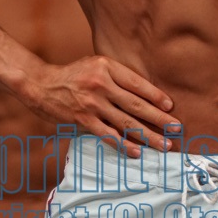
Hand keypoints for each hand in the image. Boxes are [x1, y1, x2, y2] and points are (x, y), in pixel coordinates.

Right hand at [24, 55, 181, 156]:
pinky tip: (137, 152)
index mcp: (107, 67)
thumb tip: (146, 94)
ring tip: (165, 144)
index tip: (171, 107)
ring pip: (126, 122)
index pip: (137, 83)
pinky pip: (108, 135)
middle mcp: (101, 84)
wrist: (41, 84)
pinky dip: (124, 144)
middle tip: (177, 128)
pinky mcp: (83, 120)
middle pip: (136, 104)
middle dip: (160, 119)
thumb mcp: (96, 65)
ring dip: (148, 135)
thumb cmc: (73, 75)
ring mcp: (92, 103)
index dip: (156, 96)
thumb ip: (118, 76)